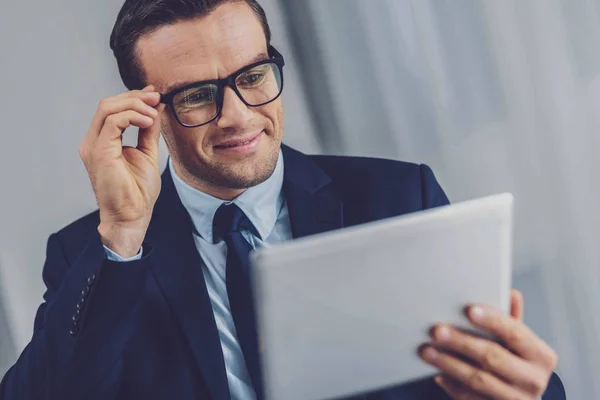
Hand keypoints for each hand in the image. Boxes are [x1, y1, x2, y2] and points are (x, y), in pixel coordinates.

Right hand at [79, 86, 164, 256]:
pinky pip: (112, 122)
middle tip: (157, 98)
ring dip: (135, 105)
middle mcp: (93, 141)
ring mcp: (94, 146)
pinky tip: (149, 121)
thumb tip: (157, 108)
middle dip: (135, 97)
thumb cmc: (137, 192)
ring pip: (108, 108)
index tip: (155, 95)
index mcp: (102, 142)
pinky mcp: (99, 152)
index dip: (133, 97)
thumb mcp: (147, 153)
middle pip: (108, 104)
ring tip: (154, 114)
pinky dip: (132, 116)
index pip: (112, 109)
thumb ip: (148, 131)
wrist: (132, 216)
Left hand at [420, 290, 557, 398]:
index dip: (492, 320)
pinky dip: (452, 385)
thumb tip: (511, 293)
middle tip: (436, 331)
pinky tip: (437, 374)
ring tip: (427, 351)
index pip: (516, 333)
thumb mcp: (519, 342)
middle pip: (493, 357)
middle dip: (461, 342)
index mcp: (542, 356)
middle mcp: (534, 380)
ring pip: (478, 380)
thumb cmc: (516, 362)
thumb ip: (511, 319)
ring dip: (449, 364)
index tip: (468, 309)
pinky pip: (471, 399)